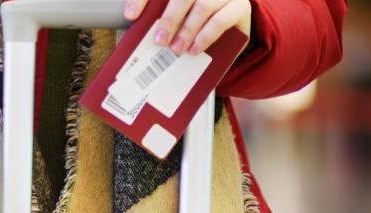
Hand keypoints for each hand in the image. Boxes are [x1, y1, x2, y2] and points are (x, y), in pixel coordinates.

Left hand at [125, 0, 250, 55]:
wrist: (228, 32)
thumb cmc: (194, 24)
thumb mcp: (175, 19)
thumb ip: (159, 18)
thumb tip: (133, 30)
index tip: (130, 16)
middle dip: (169, 18)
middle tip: (160, 40)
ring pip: (204, 5)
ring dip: (188, 29)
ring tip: (177, 48)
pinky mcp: (240, 6)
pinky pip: (221, 19)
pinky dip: (205, 36)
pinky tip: (195, 48)